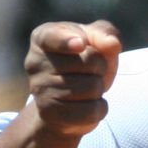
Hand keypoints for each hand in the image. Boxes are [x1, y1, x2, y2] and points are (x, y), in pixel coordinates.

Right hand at [26, 20, 120, 137]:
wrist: (69, 99)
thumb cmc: (84, 61)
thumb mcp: (96, 40)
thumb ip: (105, 33)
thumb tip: (112, 44)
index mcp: (43, 37)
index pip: (53, 37)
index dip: (68, 41)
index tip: (81, 44)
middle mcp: (35, 62)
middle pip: (89, 61)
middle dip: (100, 67)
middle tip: (89, 72)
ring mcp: (39, 89)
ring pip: (92, 88)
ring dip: (99, 89)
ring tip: (85, 88)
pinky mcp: (49, 114)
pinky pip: (90, 112)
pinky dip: (99, 109)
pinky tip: (87, 105)